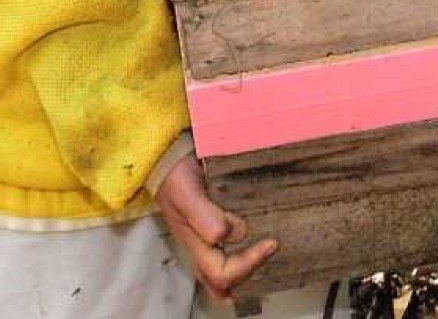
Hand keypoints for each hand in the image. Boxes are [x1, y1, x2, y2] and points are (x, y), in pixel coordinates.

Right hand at [155, 153, 277, 301]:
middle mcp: (202, 247)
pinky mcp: (214, 223)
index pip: (222, 274)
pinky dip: (247, 248)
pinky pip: (230, 248)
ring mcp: (207, 237)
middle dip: (249, 272)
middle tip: (272, 247)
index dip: (247, 265)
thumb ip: (205, 217)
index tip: (270, 243)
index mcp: (194, 246)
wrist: (165, 158)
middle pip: (224, 281)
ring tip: (270, 247)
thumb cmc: (173, 176)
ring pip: (227, 267)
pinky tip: (261, 234)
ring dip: (249, 264)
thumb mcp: (186, 194)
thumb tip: (236, 233)